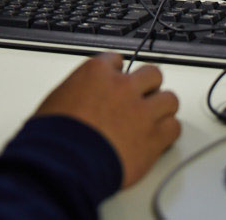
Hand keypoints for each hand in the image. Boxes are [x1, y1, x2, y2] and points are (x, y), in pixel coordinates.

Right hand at [36, 53, 179, 187]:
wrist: (62, 164)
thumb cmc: (51, 138)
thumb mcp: (55, 103)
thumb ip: (75, 94)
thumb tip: (78, 101)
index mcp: (96, 73)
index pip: (116, 60)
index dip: (118, 73)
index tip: (119, 80)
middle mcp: (123, 87)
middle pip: (152, 74)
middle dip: (148, 86)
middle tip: (142, 99)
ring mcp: (142, 111)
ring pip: (169, 99)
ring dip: (162, 108)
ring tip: (154, 119)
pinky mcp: (154, 137)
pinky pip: (174, 127)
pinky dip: (167, 132)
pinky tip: (159, 138)